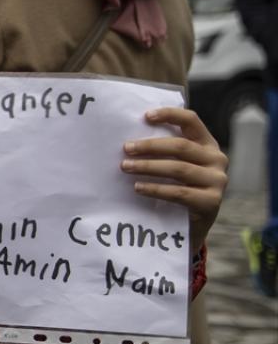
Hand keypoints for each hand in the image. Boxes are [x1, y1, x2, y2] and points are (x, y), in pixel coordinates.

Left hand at [122, 107, 227, 252]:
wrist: (189, 228)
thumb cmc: (176, 191)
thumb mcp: (174, 168)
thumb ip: (163, 153)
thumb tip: (129, 141)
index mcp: (207, 145)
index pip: (191, 121)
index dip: (170, 115)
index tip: (146, 116)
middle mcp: (217, 159)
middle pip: (181, 146)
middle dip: (150, 146)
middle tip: (126, 149)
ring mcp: (217, 181)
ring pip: (179, 169)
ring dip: (148, 167)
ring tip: (125, 167)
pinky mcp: (211, 202)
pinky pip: (179, 193)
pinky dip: (156, 189)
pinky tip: (137, 188)